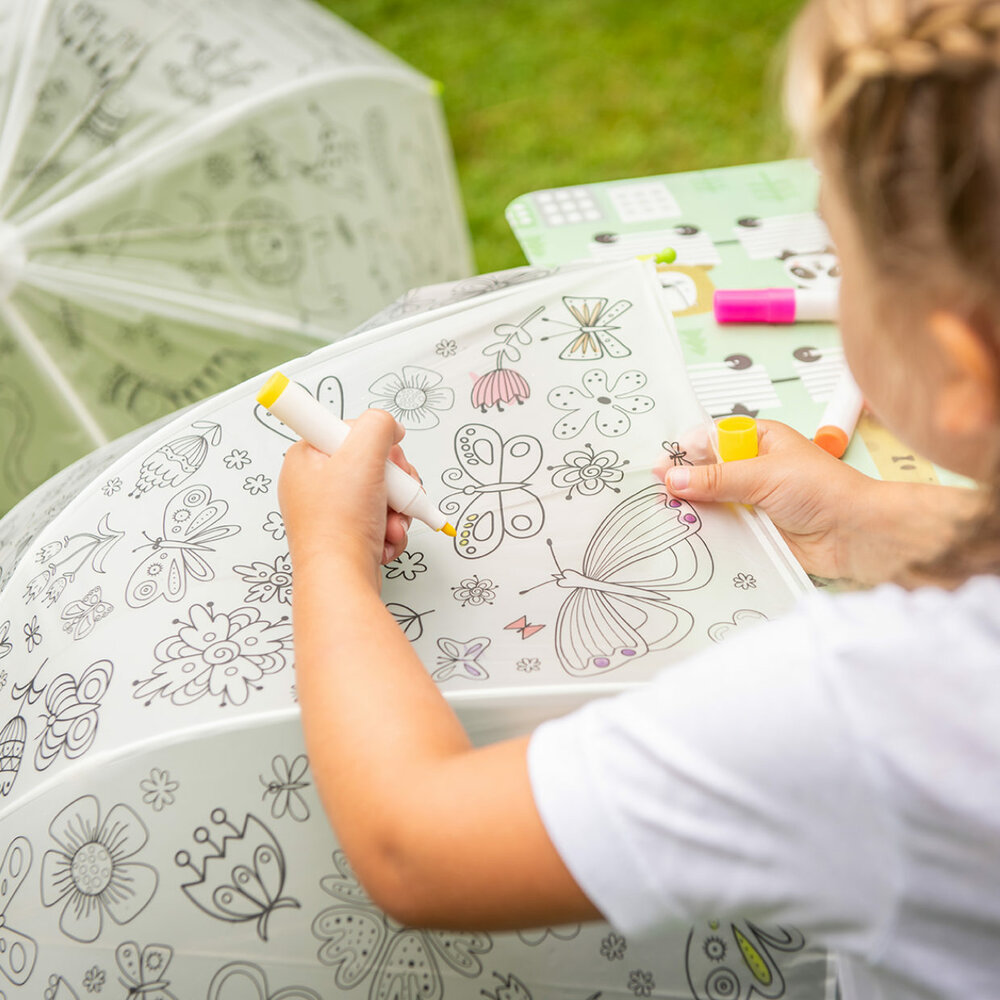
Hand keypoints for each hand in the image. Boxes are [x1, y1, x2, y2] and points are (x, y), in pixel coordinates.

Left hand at [278, 409, 417, 586]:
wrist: (340, 579)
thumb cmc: (340, 524)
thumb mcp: (363, 454)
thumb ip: (379, 425)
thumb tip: (390, 427)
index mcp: (306, 458)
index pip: (348, 430)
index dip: (374, 442)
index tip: (384, 455)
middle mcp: (315, 483)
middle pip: (372, 463)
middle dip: (395, 481)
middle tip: (394, 492)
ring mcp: (331, 511)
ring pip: (382, 493)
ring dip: (398, 508)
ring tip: (390, 523)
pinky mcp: (346, 533)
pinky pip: (380, 519)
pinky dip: (390, 529)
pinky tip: (385, 538)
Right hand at [659, 419, 885, 581]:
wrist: (855, 535)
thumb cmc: (823, 491)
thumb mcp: (763, 475)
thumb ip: (715, 478)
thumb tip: (672, 478)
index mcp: (759, 440)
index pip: (710, 439)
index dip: (684, 452)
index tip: (661, 468)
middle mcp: (753, 468)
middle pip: (705, 473)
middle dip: (684, 484)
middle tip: (661, 496)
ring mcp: (752, 501)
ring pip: (710, 503)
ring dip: (694, 511)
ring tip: (669, 518)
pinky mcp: (754, 531)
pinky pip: (722, 530)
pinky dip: (707, 534)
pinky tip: (688, 537)